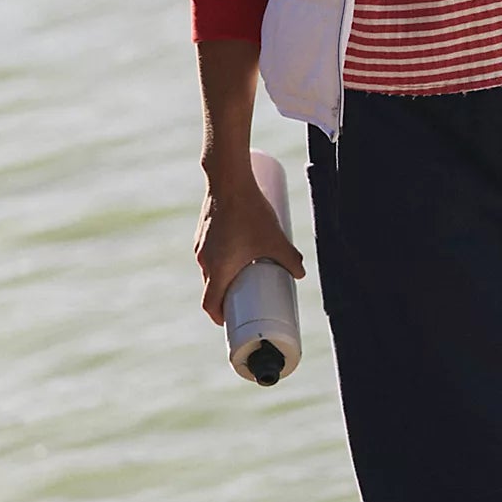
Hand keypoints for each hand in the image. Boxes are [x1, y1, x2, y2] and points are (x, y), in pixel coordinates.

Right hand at [195, 175, 305, 325]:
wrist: (228, 179)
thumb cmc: (249, 211)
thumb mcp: (275, 238)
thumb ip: (290, 258)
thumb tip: (301, 274)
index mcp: (218, 269)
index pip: (210, 304)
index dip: (219, 317)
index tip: (230, 322)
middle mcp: (204, 259)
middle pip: (211, 288)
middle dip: (226, 297)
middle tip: (244, 300)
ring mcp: (201, 244)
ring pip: (210, 269)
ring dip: (223, 277)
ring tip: (243, 275)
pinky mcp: (203, 230)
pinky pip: (209, 252)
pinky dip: (220, 259)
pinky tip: (235, 251)